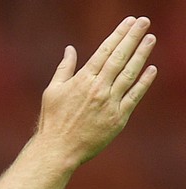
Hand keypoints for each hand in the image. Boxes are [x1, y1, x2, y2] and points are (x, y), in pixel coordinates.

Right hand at [36, 16, 157, 166]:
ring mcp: (109, 103)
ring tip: (151, 39)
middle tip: (144, 22)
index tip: (129, 22)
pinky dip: (144, 82)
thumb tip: (70, 49)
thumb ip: (64, 69)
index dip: (118, 34)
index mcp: (82, 80)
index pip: (104, 51)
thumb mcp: (52, 91)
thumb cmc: (52, 121)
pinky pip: (134, 96)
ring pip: (130, 74)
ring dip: (142, 55)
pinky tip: (152, 69)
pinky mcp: (118, 118)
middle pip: (120, 58)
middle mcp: (98, 89)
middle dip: (133, 37)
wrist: (57, 150)